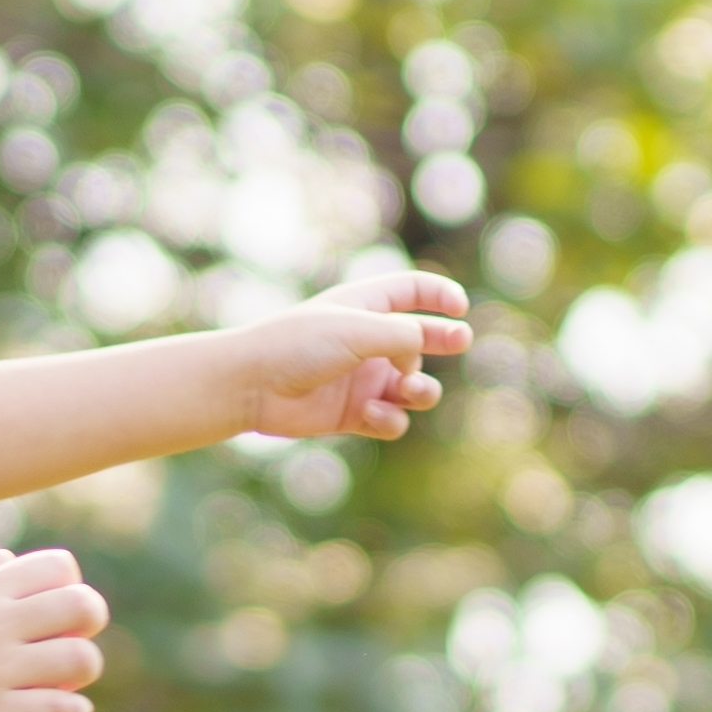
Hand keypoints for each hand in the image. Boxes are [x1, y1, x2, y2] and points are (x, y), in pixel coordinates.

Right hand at [0, 546, 107, 711]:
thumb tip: (14, 558)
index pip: (60, 566)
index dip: (71, 587)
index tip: (55, 614)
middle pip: (83, 605)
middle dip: (90, 624)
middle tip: (70, 643)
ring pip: (82, 658)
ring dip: (84, 671)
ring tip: (63, 682)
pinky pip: (65, 709)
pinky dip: (74, 711)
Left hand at [217, 274, 472, 443]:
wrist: (251, 386)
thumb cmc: (299, 345)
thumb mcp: (359, 330)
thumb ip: (407, 335)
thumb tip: (445, 341)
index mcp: (365, 307)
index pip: (412, 291)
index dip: (440, 295)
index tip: (460, 308)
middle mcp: (368, 341)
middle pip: (422, 339)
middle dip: (444, 341)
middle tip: (460, 342)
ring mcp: (362, 379)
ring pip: (414, 386)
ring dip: (421, 390)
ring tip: (407, 390)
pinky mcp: (353, 414)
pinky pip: (391, 419)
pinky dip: (388, 419)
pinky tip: (368, 413)